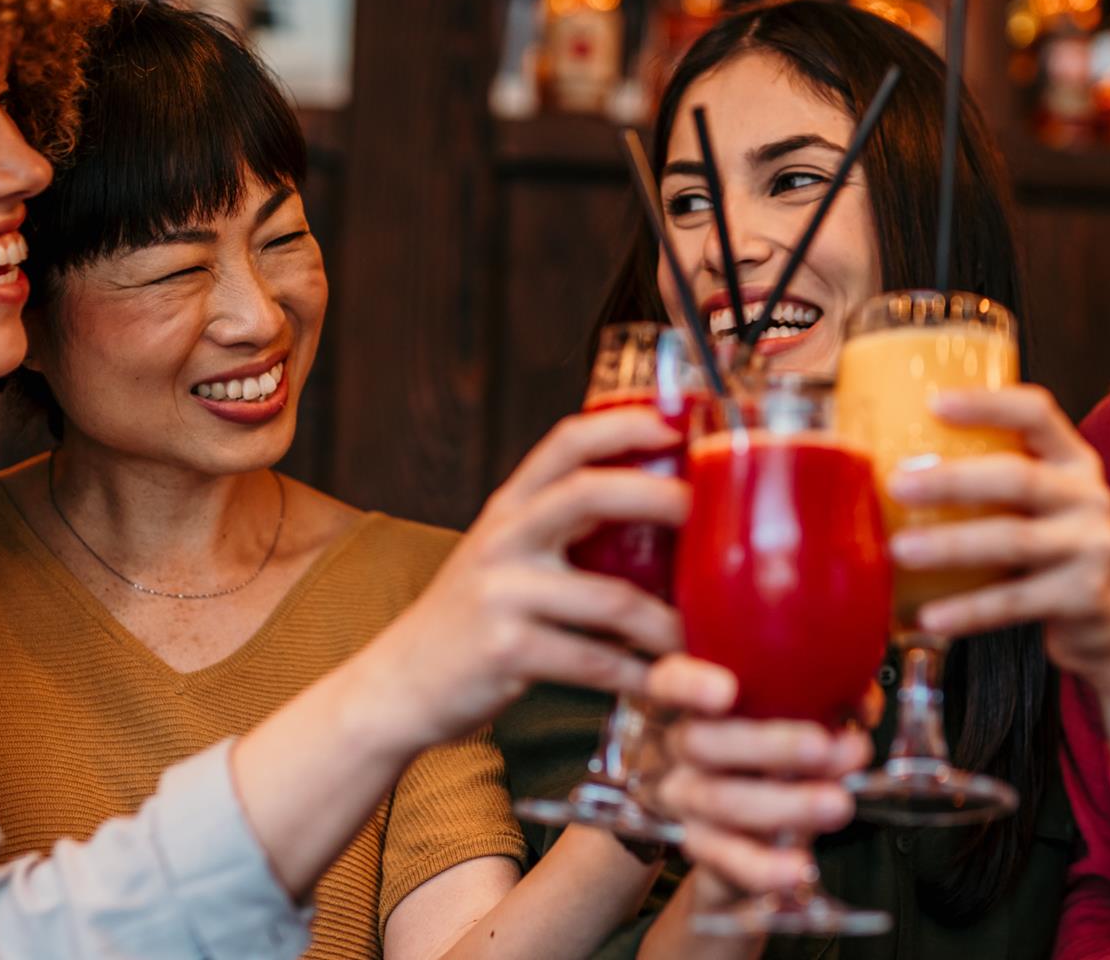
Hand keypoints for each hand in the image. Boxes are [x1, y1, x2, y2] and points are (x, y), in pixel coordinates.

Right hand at [366, 407, 688, 747]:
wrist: (399, 684)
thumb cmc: (474, 619)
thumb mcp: (505, 555)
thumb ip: (561, 529)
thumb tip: (659, 508)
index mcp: (508, 508)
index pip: (565, 443)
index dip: (622, 425)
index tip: (677, 425)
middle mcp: (503, 538)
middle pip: (587, 494)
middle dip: (659, 498)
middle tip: (710, 518)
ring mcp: (501, 593)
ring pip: (611, 598)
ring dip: (668, 623)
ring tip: (701, 636)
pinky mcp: (505, 650)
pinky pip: (596, 662)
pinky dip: (641, 677)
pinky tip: (667, 684)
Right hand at [642, 655, 869, 896]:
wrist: (750, 834)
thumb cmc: (777, 757)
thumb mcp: (800, 720)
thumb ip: (828, 705)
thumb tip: (862, 706)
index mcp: (703, 702)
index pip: (672, 681)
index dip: (688, 684)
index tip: (726, 692)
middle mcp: (685, 747)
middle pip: (704, 742)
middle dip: (772, 745)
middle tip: (825, 747)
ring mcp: (688, 799)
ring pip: (723, 801)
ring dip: (787, 803)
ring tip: (836, 803)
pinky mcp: (702, 847)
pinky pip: (729, 859)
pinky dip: (766, 866)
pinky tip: (798, 866)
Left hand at [888, 385, 1109, 695]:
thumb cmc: (1056, 553)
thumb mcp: (1040, 507)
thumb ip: (992, 486)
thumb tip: (891, 474)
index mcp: (1073, 461)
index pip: (1036, 414)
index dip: (988, 404)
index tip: (935, 403)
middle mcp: (1090, 496)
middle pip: (1019, 477)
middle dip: (953, 479)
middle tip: (897, 484)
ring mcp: (1094, 546)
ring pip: (1014, 540)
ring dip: (951, 544)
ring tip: (900, 549)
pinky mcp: (1087, 596)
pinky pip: (1016, 602)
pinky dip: (970, 610)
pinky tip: (932, 616)